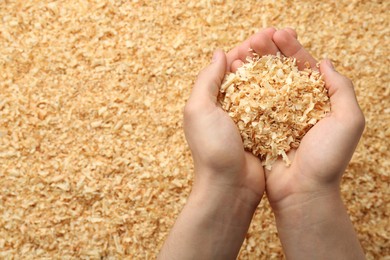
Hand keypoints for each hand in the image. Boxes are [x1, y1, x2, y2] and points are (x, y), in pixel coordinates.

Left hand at [159, 29, 279, 258]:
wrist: (229, 187)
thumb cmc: (212, 148)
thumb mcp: (199, 109)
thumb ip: (207, 79)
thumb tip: (219, 53)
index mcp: (211, 99)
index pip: (228, 65)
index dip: (246, 48)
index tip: (265, 36)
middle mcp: (229, 106)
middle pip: (248, 73)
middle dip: (263, 54)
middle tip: (281, 38)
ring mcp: (247, 119)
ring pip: (262, 88)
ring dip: (274, 70)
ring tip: (290, 53)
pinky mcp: (264, 131)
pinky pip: (273, 107)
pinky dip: (281, 92)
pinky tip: (293, 81)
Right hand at [227, 28, 364, 258]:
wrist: (302, 191)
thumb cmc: (327, 158)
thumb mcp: (348, 120)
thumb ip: (341, 89)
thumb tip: (324, 63)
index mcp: (317, 101)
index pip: (303, 67)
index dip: (292, 48)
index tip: (279, 33)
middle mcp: (294, 105)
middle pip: (280, 71)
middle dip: (270, 52)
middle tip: (258, 37)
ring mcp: (275, 116)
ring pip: (263, 84)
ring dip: (254, 66)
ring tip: (243, 51)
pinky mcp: (259, 127)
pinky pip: (250, 103)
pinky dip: (243, 88)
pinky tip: (235, 74)